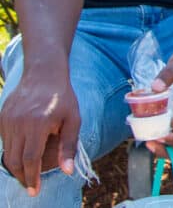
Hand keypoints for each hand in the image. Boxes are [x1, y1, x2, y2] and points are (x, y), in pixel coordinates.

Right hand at [0, 70, 78, 195]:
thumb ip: (69, 146)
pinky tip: (22, 155)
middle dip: (22, 176)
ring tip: (27, 174)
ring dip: (16, 166)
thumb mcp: (73, 119)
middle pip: (15, 160)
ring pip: (7, 152)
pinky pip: (4, 141)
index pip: (30, 159)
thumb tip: (67, 171)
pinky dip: (11, 152)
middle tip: (30, 186)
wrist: (44, 73)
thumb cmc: (63, 97)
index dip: (31, 178)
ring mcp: (7, 120)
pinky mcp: (1, 117)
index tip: (34, 191)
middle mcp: (19, 123)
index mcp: (38, 124)